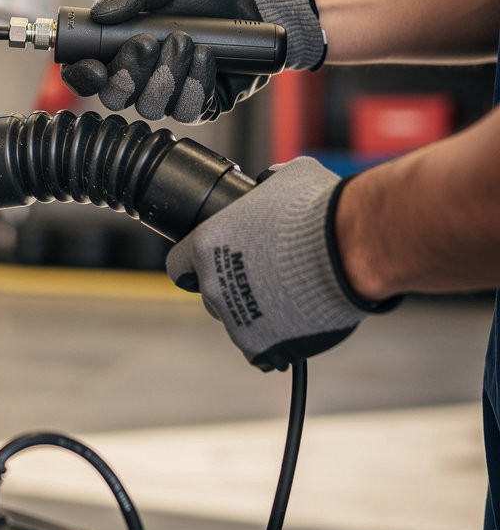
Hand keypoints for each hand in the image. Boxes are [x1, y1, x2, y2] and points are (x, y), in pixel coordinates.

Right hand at [60, 0, 325, 122]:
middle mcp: (140, 78)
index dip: (83, 77)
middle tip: (149, 43)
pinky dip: (195, 82)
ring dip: (167, 73)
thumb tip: (100, 12)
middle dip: (129, 73)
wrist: (251, 4)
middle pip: (115, 99)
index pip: (87, 75)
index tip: (95, 67)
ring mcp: (169, 96)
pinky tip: (206, 57)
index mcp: (120, 50)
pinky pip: (187, 110)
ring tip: (186, 40)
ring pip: (151, 106)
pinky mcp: (199, 106)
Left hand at [165, 158, 399, 370]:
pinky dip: (272, 341)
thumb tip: (272, 182)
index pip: (179, 264)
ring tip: (286, 300)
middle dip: (231, 287)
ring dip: (253, 313)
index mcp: (206, 244)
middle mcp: (213, 282)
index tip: (209, 265)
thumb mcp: (285, 180)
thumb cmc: (317, 209)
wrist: (349, 249)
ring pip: (234, 321)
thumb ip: (267, 186)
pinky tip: (290, 327)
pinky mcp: (259, 343)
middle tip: (263, 278)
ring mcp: (233, 316)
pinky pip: (257, 349)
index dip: (193, 265)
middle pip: (210, 293)